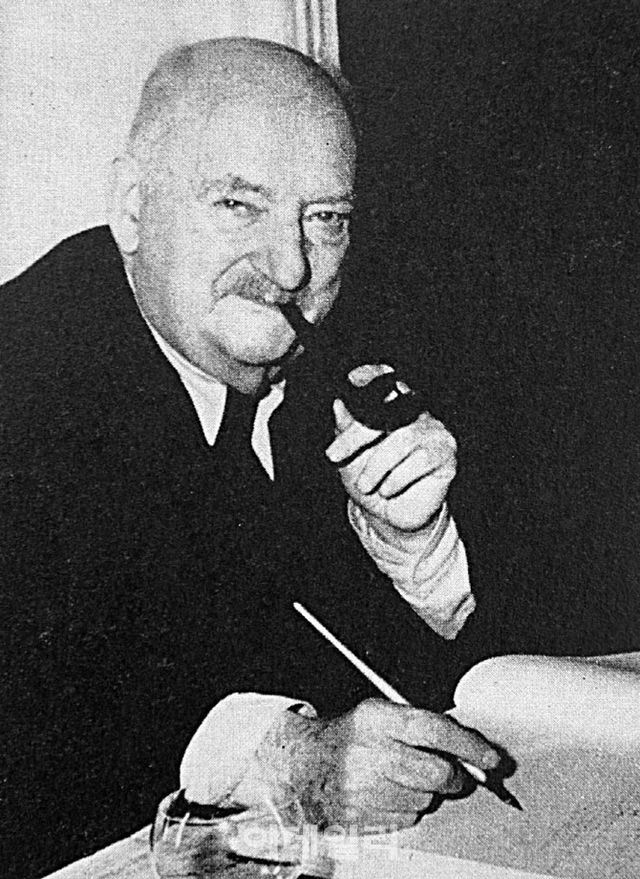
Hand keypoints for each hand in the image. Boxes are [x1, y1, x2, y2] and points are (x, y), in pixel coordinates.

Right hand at [246, 699, 499, 828]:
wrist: (303, 764)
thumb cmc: (349, 735)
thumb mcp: (379, 713)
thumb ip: (420, 724)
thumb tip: (469, 746)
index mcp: (376, 718)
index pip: (434, 730)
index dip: (469, 745)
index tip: (492, 758)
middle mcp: (370, 753)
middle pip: (438, 774)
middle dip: (457, 776)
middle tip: (458, 773)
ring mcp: (365, 789)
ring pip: (426, 799)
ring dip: (428, 791)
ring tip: (406, 776)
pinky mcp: (362, 817)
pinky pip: (408, 818)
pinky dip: (408, 807)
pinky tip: (391, 792)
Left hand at [325, 365, 456, 533]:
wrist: (390, 516)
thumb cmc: (371, 480)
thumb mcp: (349, 457)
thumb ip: (345, 429)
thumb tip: (339, 404)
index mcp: (391, 404)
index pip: (378, 385)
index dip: (363, 383)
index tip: (343, 401)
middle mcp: (415, 410)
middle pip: (388, 409)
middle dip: (356, 435)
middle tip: (333, 456)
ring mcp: (434, 429)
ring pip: (402, 439)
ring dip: (377, 466)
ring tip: (366, 485)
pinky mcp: (447, 452)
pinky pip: (421, 460)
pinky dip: (398, 478)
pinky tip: (388, 490)